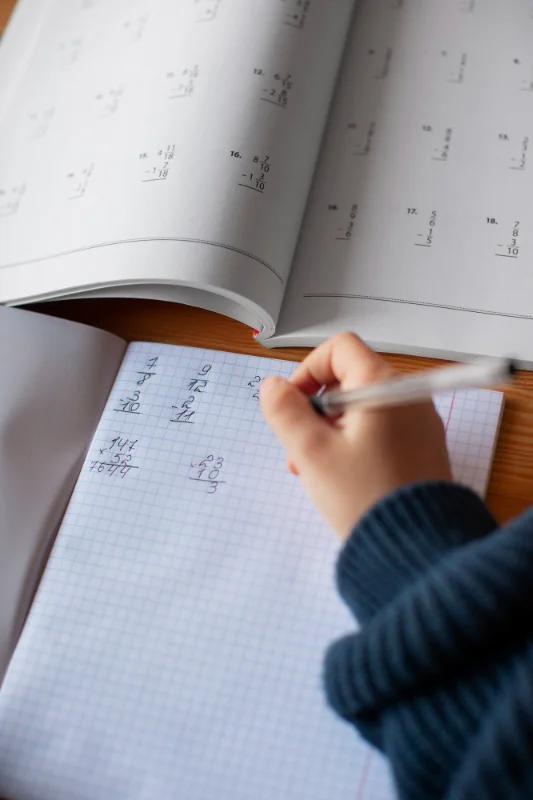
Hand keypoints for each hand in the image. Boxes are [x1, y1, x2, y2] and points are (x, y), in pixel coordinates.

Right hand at [260, 333, 451, 538]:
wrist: (416, 549)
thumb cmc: (366, 498)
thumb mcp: (311, 452)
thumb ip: (285, 411)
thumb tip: (274, 386)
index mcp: (382, 386)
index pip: (339, 349)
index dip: (308, 370)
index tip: (294, 404)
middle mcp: (406, 397)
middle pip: (348, 380)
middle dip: (315, 409)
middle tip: (299, 447)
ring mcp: (418, 423)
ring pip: (361, 409)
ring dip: (330, 430)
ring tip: (314, 470)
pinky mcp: (421, 448)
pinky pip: (379, 430)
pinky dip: (353, 443)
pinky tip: (340, 478)